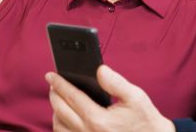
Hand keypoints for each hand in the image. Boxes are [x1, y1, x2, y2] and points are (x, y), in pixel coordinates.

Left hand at [46, 65, 175, 131]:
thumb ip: (116, 82)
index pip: (72, 97)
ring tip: (59, 99)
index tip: (51, 75)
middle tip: (53, 84)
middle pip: (60, 111)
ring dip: (55, 111)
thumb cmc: (144, 120)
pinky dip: (60, 126)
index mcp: (98, 119)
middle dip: (54, 94)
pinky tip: (66, 117)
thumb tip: (99, 70)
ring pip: (58, 126)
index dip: (59, 84)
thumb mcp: (135, 97)